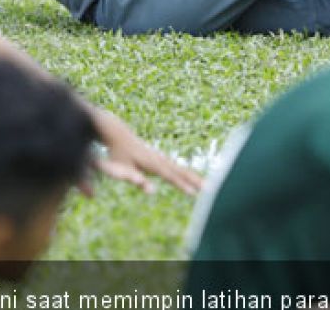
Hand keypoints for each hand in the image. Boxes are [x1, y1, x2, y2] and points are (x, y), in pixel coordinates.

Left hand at [87, 119, 201, 195]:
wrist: (120, 135)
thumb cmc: (119, 154)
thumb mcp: (123, 169)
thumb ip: (136, 180)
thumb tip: (151, 191)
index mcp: (152, 163)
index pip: (170, 176)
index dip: (181, 185)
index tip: (193, 193)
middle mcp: (160, 160)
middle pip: (181, 172)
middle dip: (196, 180)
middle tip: (211, 189)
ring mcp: (162, 159)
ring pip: (182, 170)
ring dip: (195, 178)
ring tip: (209, 187)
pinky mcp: (162, 160)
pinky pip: (178, 169)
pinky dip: (188, 175)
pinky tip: (194, 181)